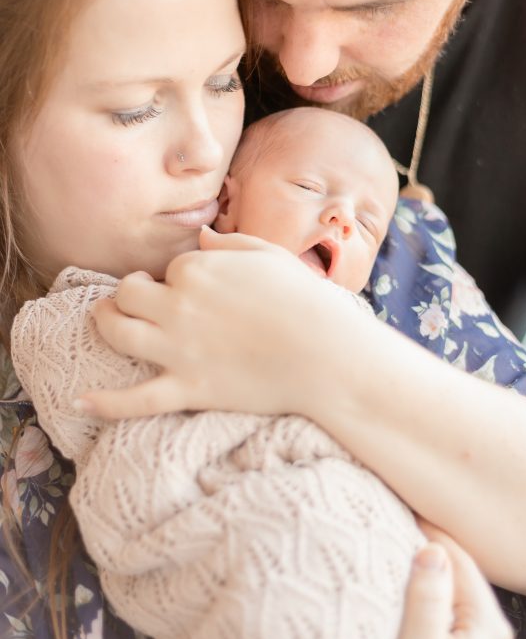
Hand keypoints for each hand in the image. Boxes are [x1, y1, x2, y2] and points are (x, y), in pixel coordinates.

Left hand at [80, 228, 370, 419]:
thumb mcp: (272, 256)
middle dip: (128, 292)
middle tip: (133, 297)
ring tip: (104, 321)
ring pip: (117, 332)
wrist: (330, 357)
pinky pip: (134, 399)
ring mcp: (180, 349)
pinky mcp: (188, 388)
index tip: (196, 288)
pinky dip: (105, 403)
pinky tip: (81, 402)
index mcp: (200, 268)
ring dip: (104, 323)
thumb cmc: (309, 302)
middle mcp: (179, 304)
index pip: (170, 268)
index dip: (179, 276)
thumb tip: (200, 235)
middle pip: (128, 293)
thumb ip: (231, 243)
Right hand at [387, 525, 517, 638]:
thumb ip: (427, 599)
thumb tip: (432, 549)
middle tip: (399, 527)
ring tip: (403, 558)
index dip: (430, 534)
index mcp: (491, 630)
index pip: (460, 562)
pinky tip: (415, 604)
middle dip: (431, 556)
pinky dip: (436, 608)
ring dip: (432, 582)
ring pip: (458, 601)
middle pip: (462, 579)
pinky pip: (456, 624)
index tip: (405, 509)